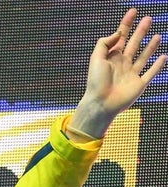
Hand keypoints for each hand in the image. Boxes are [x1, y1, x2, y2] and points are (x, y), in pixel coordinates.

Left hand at [69, 8, 165, 139]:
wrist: (101, 104)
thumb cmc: (96, 83)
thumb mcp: (96, 58)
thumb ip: (105, 43)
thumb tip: (119, 33)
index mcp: (112, 58)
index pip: (121, 37)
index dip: (126, 24)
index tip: (133, 11)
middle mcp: (122, 65)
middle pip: (133, 44)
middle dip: (140, 32)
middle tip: (148, 19)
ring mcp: (131, 75)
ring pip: (143, 57)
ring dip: (150, 47)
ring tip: (158, 35)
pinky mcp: (138, 85)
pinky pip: (150, 74)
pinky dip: (157, 66)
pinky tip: (163, 57)